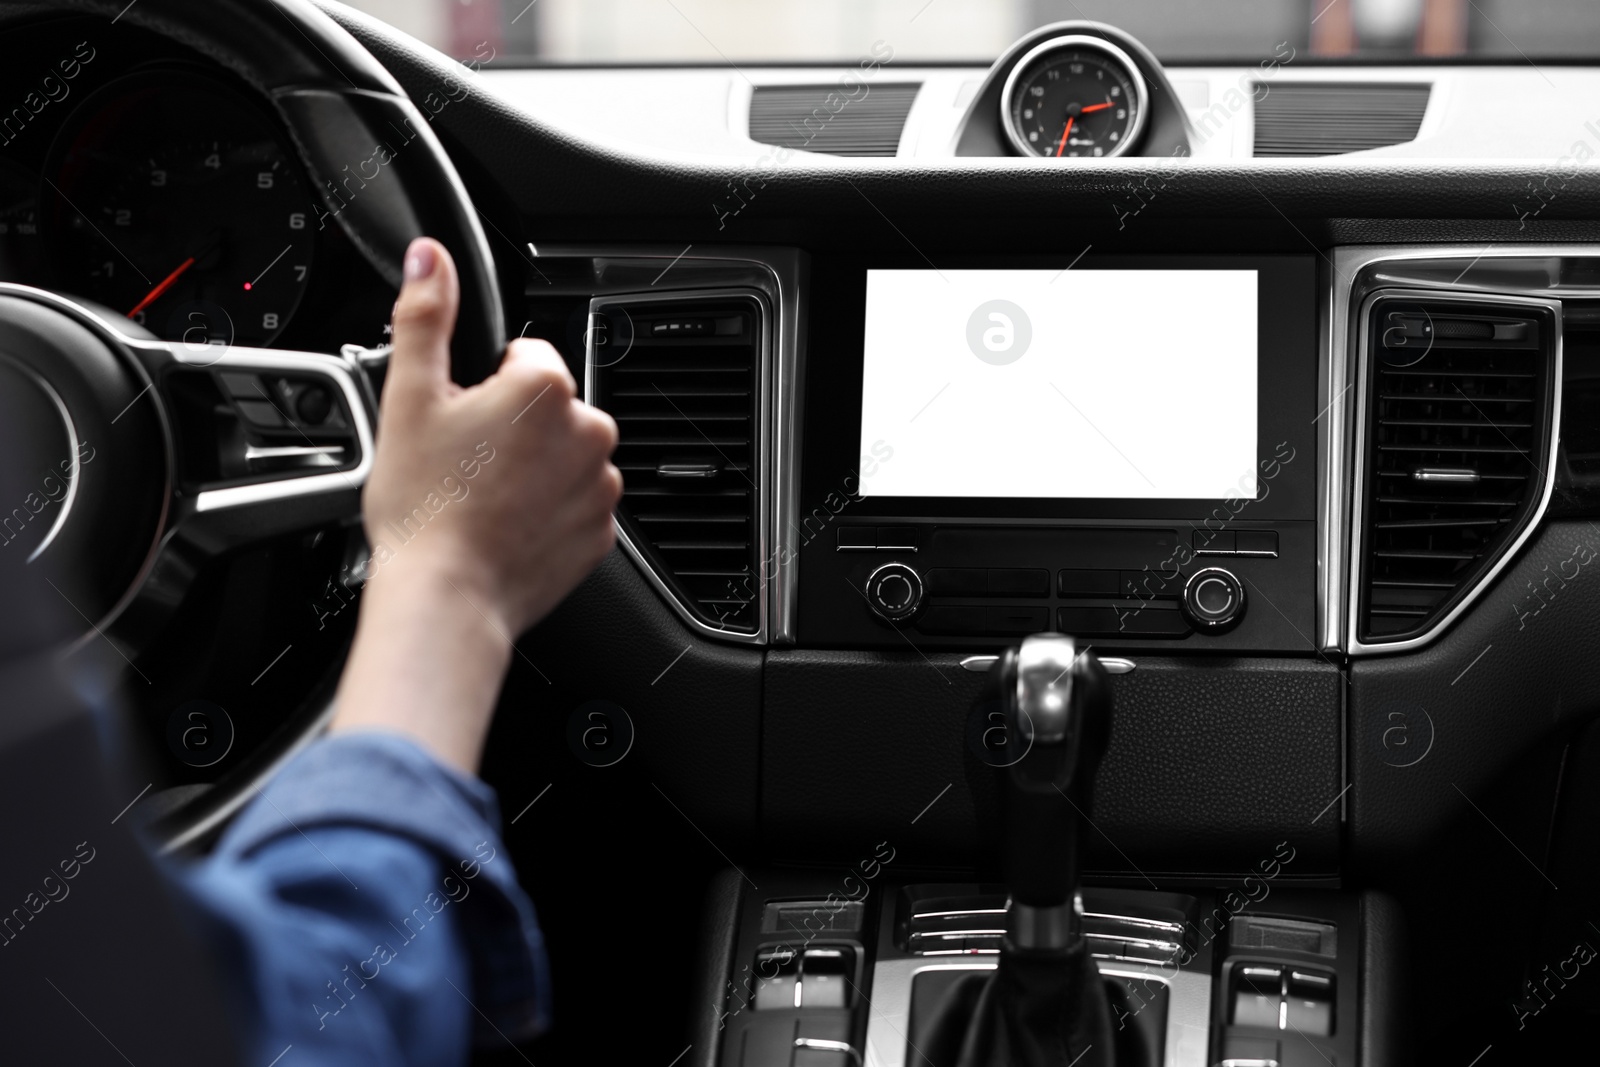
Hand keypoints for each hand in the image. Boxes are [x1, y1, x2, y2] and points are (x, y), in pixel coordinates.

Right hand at [330, 238, 620, 772]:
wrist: (447, 596)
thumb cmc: (424, 505)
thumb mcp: (409, 397)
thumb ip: (426, 317)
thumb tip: (431, 258)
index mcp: (547, 387)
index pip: (525, 357)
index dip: (485, 384)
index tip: (460, 420)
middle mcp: (589, 431)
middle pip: (548, 407)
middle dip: (513, 426)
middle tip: (465, 463)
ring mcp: (600, 485)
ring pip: (564, 455)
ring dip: (533, 468)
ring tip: (482, 498)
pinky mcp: (601, 532)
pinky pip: (575, 504)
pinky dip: (547, 511)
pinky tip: (506, 526)